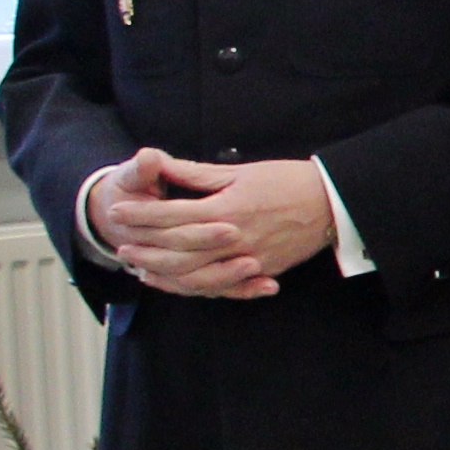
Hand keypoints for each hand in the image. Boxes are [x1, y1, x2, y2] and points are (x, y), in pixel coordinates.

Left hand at [99, 149, 336, 298]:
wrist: (332, 202)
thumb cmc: (287, 180)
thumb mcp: (240, 171)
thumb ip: (196, 174)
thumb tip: (161, 163)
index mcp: (227, 208)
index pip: (172, 214)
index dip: (141, 213)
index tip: (117, 210)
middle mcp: (235, 238)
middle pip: (177, 249)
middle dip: (144, 246)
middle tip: (118, 244)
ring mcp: (248, 258)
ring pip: (195, 274)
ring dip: (163, 272)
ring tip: (138, 267)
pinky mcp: (261, 271)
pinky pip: (220, 286)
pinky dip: (194, 287)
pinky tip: (174, 282)